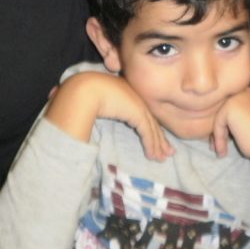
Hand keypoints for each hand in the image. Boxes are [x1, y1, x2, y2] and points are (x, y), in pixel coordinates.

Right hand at [46, 71, 173, 160]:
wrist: (84, 89)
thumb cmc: (82, 93)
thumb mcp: (93, 100)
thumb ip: (98, 106)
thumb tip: (87, 112)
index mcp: (124, 91)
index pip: (140, 111)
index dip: (148, 125)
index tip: (155, 138)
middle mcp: (134, 96)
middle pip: (150, 120)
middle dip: (159, 137)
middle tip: (167, 151)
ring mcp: (137, 104)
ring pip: (151, 128)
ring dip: (157, 145)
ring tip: (162, 158)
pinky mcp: (138, 113)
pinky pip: (148, 132)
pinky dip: (151, 145)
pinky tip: (153, 155)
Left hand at [212, 87, 249, 208]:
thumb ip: (241, 118)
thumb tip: (222, 124)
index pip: (231, 104)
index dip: (225, 121)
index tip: (223, 139)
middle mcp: (246, 92)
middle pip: (222, 109)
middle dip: (219, 127)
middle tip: (218, 146)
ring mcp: (238, 99)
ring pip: (218, 117)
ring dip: (218, 135)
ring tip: (221, 150)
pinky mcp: (230, 108)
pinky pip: (217, 123)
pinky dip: (218, 139)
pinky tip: (222, 152)